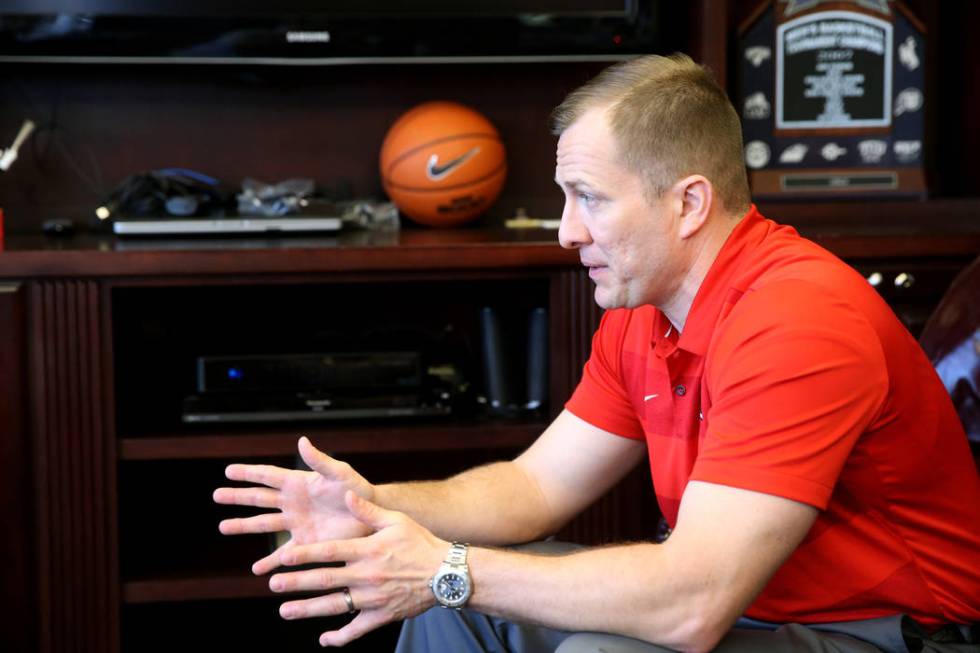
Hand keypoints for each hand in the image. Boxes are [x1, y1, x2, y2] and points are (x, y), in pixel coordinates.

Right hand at [213, 436, 375, 574]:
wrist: (371, 516)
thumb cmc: (357, 490)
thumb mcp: (339, 473)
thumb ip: (320, 460)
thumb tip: (301, 441)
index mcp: (299, 483)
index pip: (268, 476)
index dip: (248, 473)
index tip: (228, 471)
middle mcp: (293, 503)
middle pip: (259, 499)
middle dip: (237, 497)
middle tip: (216, 495)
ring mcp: (296, 524)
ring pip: (263, 524)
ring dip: (243, 526)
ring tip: (223, 527)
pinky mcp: (305, 544)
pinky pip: (282, 555)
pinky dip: (270, 563)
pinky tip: (258, 571)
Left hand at [270, 490, 446, 646]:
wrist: (447, 573)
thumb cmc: (421, 543)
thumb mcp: (396, 521)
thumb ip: (368, 510)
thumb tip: (346, 494)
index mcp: (368, 549)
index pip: (330, 551)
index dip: (305, 554)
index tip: (282, 556)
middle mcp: (367, 575)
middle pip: (326, 580)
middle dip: (297, 582)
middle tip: (274, 584)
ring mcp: (374, 598)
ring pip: (336, 605)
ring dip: (308, 609)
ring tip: (285, 611)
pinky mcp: (383, 616)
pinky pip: (358, 629)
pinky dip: (340, 637)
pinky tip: (324, 639)